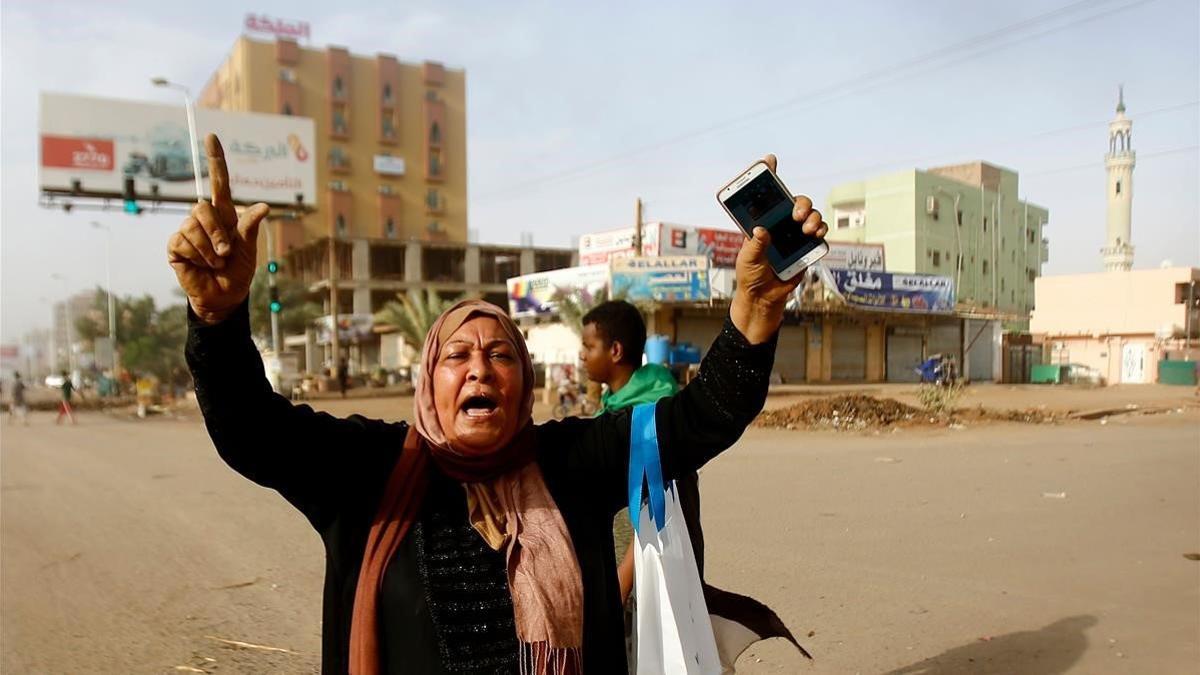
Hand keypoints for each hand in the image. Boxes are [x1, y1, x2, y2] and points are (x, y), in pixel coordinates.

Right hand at [167, 134, 269, 323]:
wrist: (225, 295)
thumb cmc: (239, 271)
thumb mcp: (249, 248)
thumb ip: (251, 227)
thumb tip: (264, 207)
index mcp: (225, 214)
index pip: (218, 182)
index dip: (215, 160)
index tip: (212, 137)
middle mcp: (204, 218)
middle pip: (203, 207)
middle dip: (217, 232)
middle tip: (227, 253)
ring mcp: (187, 230)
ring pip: (192, 226)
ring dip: (209, 249)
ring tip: (216, 262)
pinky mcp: (175, 246)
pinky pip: (183, 241)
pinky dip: (197, 256)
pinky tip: (201, 265)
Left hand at [731, 154, 826, 342]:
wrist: (764, 297)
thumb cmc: (751, 275)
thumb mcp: (747, 260)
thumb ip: (754, 245)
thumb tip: (762, 230)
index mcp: (762, 221)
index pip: (765, 195)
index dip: (768, 176)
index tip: (769, 160)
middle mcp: (780, 224)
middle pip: (795, 202)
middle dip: (800, 203)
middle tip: (796, 213)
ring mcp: (795, 234)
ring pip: (811, 216)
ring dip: (813, 217)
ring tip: (806, 228)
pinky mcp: (807, 248)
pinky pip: (819, 234)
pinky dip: (821, 231)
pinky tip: (816, 235)